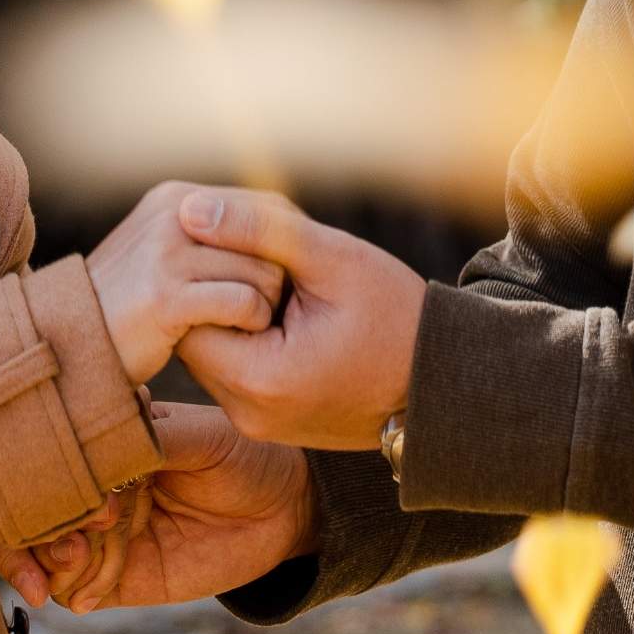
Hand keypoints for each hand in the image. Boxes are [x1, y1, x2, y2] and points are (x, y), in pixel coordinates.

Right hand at [0, 403, 314, 611]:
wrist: (286, 511)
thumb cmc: (244, 456)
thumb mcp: (202, 437)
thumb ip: (150, 441)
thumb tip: (99, 445)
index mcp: (102, 440)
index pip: (43, 454)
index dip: (44, 473)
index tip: (82, 489)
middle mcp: (90, 486)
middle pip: (28, 506)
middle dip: (36, 523)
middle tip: (75, 532)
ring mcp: (97, 532)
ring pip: (40, 549)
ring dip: (47, 558)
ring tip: (74, 559)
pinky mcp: (115, 576)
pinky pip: (70, 587)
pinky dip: (69, 589)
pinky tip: (87, 595)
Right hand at [87, 182, 290, 382]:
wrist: (72, 344)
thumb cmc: (131, 306)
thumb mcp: (165, 254)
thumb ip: (210, 236)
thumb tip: (275, 225)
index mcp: (176, 199)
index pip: (265, 208)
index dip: (286, 248)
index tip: (284, 282)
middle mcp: (173, 215)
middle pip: (271, 240)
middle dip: (277, 280)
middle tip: (266, 310)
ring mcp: (166, 253)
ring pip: (262, 273)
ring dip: (266, 306)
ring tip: (247, 324)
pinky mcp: (165, 295)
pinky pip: (243, 302)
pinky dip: (251, 322)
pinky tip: (238, 336)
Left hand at [171, 189, 424, 449]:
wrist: (445, 383)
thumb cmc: (397, 317)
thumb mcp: (332, 260)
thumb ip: (258, 231)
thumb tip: (190, 209)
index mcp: (259, 379)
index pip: (188, 312)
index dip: (212, 271)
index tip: (256, 255)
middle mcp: (248, 413)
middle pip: (193, 336)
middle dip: (219, 294)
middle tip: (269, 269)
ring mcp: (257, 424)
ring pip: (212, 354)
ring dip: (234, 318)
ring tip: (283, 294)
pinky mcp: (268, 423)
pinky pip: (235, 373)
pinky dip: (251, 341)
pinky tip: (289, 320)